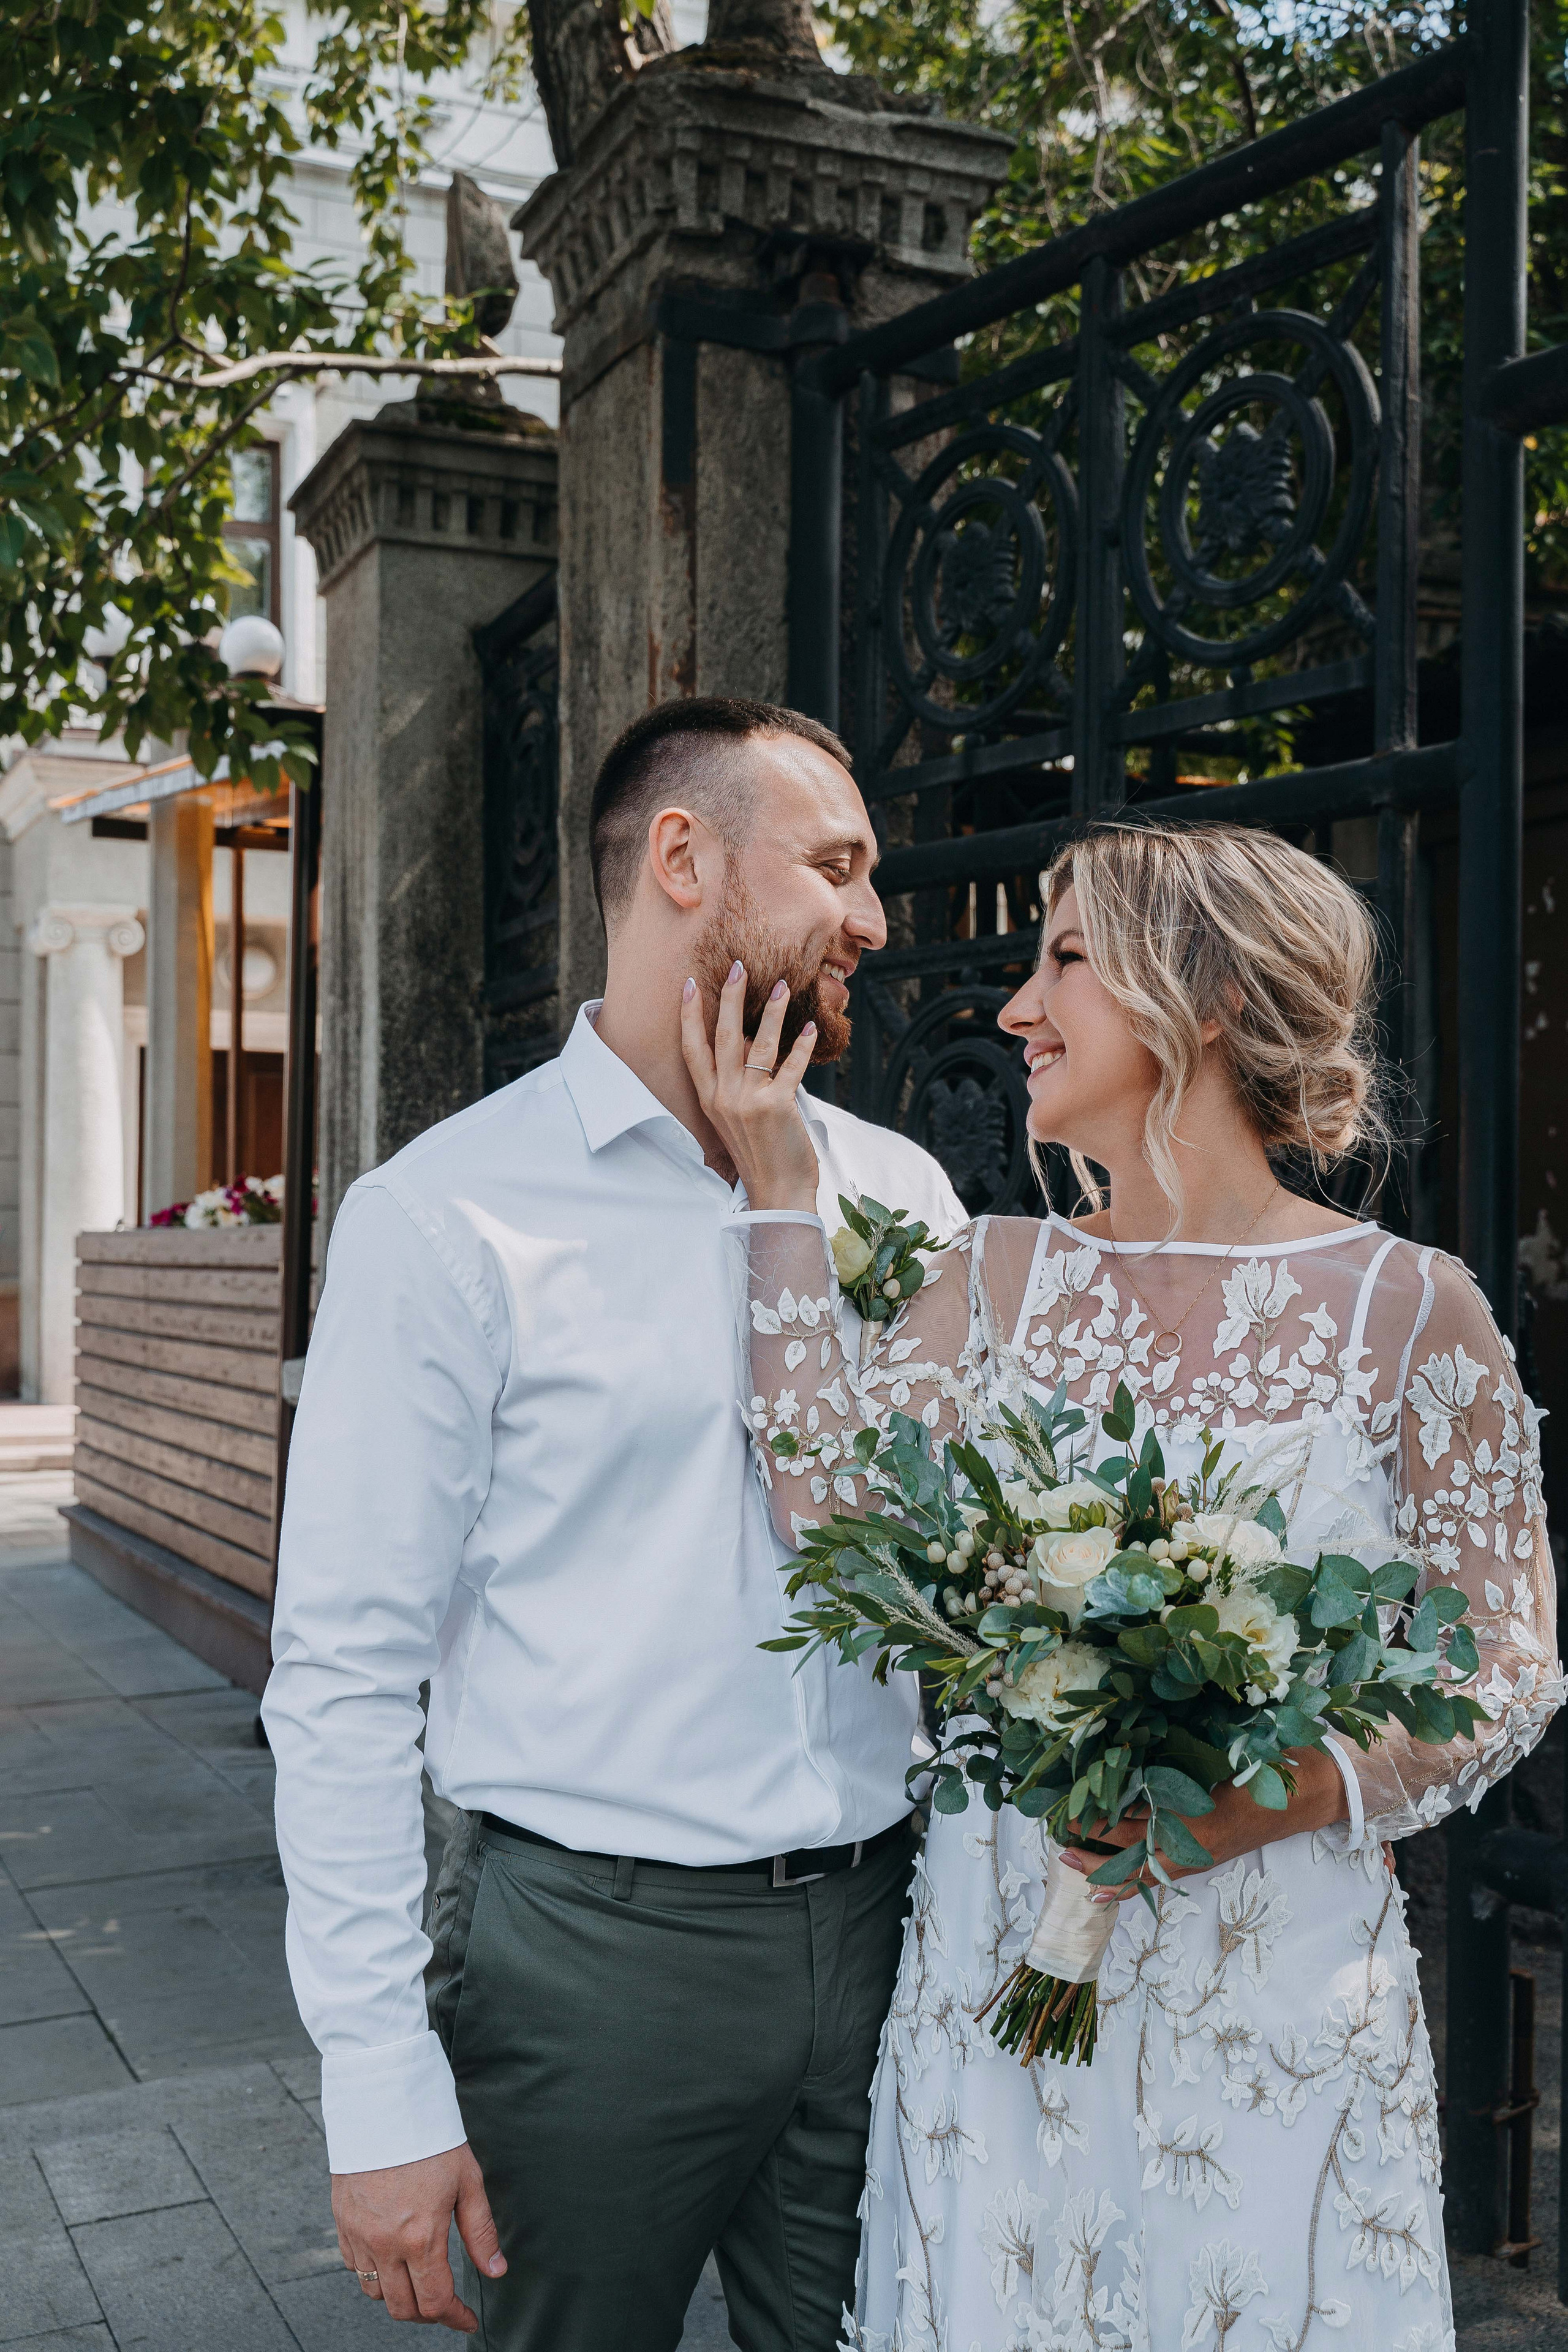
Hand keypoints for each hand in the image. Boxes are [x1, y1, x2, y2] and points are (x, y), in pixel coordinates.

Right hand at [332, 2143, 504, 2330]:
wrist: (384, 2106)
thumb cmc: (430, 2140)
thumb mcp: (467, 2182)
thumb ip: (480, 2232)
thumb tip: (496, 2270)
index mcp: (420, 2237)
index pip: (435, 2302)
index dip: (454, 2318)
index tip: (467, 2319)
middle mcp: (385, 2244)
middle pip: (402, 2308)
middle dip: (428, 2314)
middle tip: (445, 2302)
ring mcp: (359, 2236)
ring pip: (375, 2293)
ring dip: (398, 2296)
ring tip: (418, 2281)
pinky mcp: (342, 2223)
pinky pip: (354, 2267)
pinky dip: (373, 2274)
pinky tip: (391, 2258)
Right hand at [680, 961, 820, 1210]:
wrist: (777, 1193)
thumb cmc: (760, 1154)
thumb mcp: (735, 1119)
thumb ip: (736, 1084)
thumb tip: (747, 1044)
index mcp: (709, 1099)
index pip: (692, 1049)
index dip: (690, 1015)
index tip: (692, 985)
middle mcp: (724, 1097)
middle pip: (722, 1036)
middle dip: (729, 997)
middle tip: (736, 966)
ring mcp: (749, 1101)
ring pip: (757, 1043)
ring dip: (770, 1010)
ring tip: (781, 984)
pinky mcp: (777, 1106)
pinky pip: (791, 1065)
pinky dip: (802, 1045)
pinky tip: (811, 1027)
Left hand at [1061, 1746, 1348, 1903]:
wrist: (1311, 1790)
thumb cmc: (1270, 1763)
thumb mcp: (1228, 1752)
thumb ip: (1186, 1754)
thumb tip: (1134, 1742)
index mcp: (1199, 1817)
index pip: (1138, 1825)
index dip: (1102, 1821)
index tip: (1070, 1812)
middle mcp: (1197, 1843)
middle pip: (1133, 1855)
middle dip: (1092, 1852)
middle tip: (1054, 1841)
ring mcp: (1201, 1855)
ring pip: (1145, 1872)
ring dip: (1106, 1870)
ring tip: (1068, 1865)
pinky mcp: (1205, 1857)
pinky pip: (1163, 1876)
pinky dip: (1133, 1883)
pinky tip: (1107, 1889)